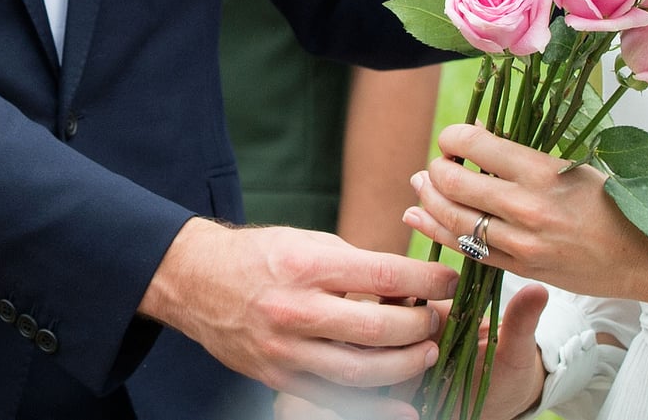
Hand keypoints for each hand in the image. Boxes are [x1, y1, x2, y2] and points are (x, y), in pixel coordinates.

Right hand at [139, 218, 455, 417]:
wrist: (197, 281)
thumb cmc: (261, 256)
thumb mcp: (310, 244)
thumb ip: (358, 266)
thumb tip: (411, 285)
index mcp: (306, 266)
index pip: (384, 274)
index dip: (427, 279)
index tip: (450, 280)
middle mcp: (295, 310)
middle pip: (378, 328)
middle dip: (421, 325)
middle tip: (440, 317)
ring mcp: (285, 350)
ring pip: (361, 371)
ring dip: (405, 364)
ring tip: (427, 351)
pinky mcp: (277, 378)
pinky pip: (334, 397)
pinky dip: (374, 402)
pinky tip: (403, 399)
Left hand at [404, 125, 647, 306]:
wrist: (639, 258)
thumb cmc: (609, 205)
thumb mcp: (571, 166)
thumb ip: (520, 154)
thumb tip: (475, 131)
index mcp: (542, 171)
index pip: (475, 144)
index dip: (453, 137)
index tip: (453, 138)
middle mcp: (526, 206)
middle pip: (454, 182)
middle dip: (436, 168)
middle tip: (439, 163)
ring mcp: (519, 242)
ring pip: (452, 218)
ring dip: (428, 198)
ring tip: (422, 185)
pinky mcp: (517, 268)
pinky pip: (465, 249)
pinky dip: (435, 231)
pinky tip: (418, 216)